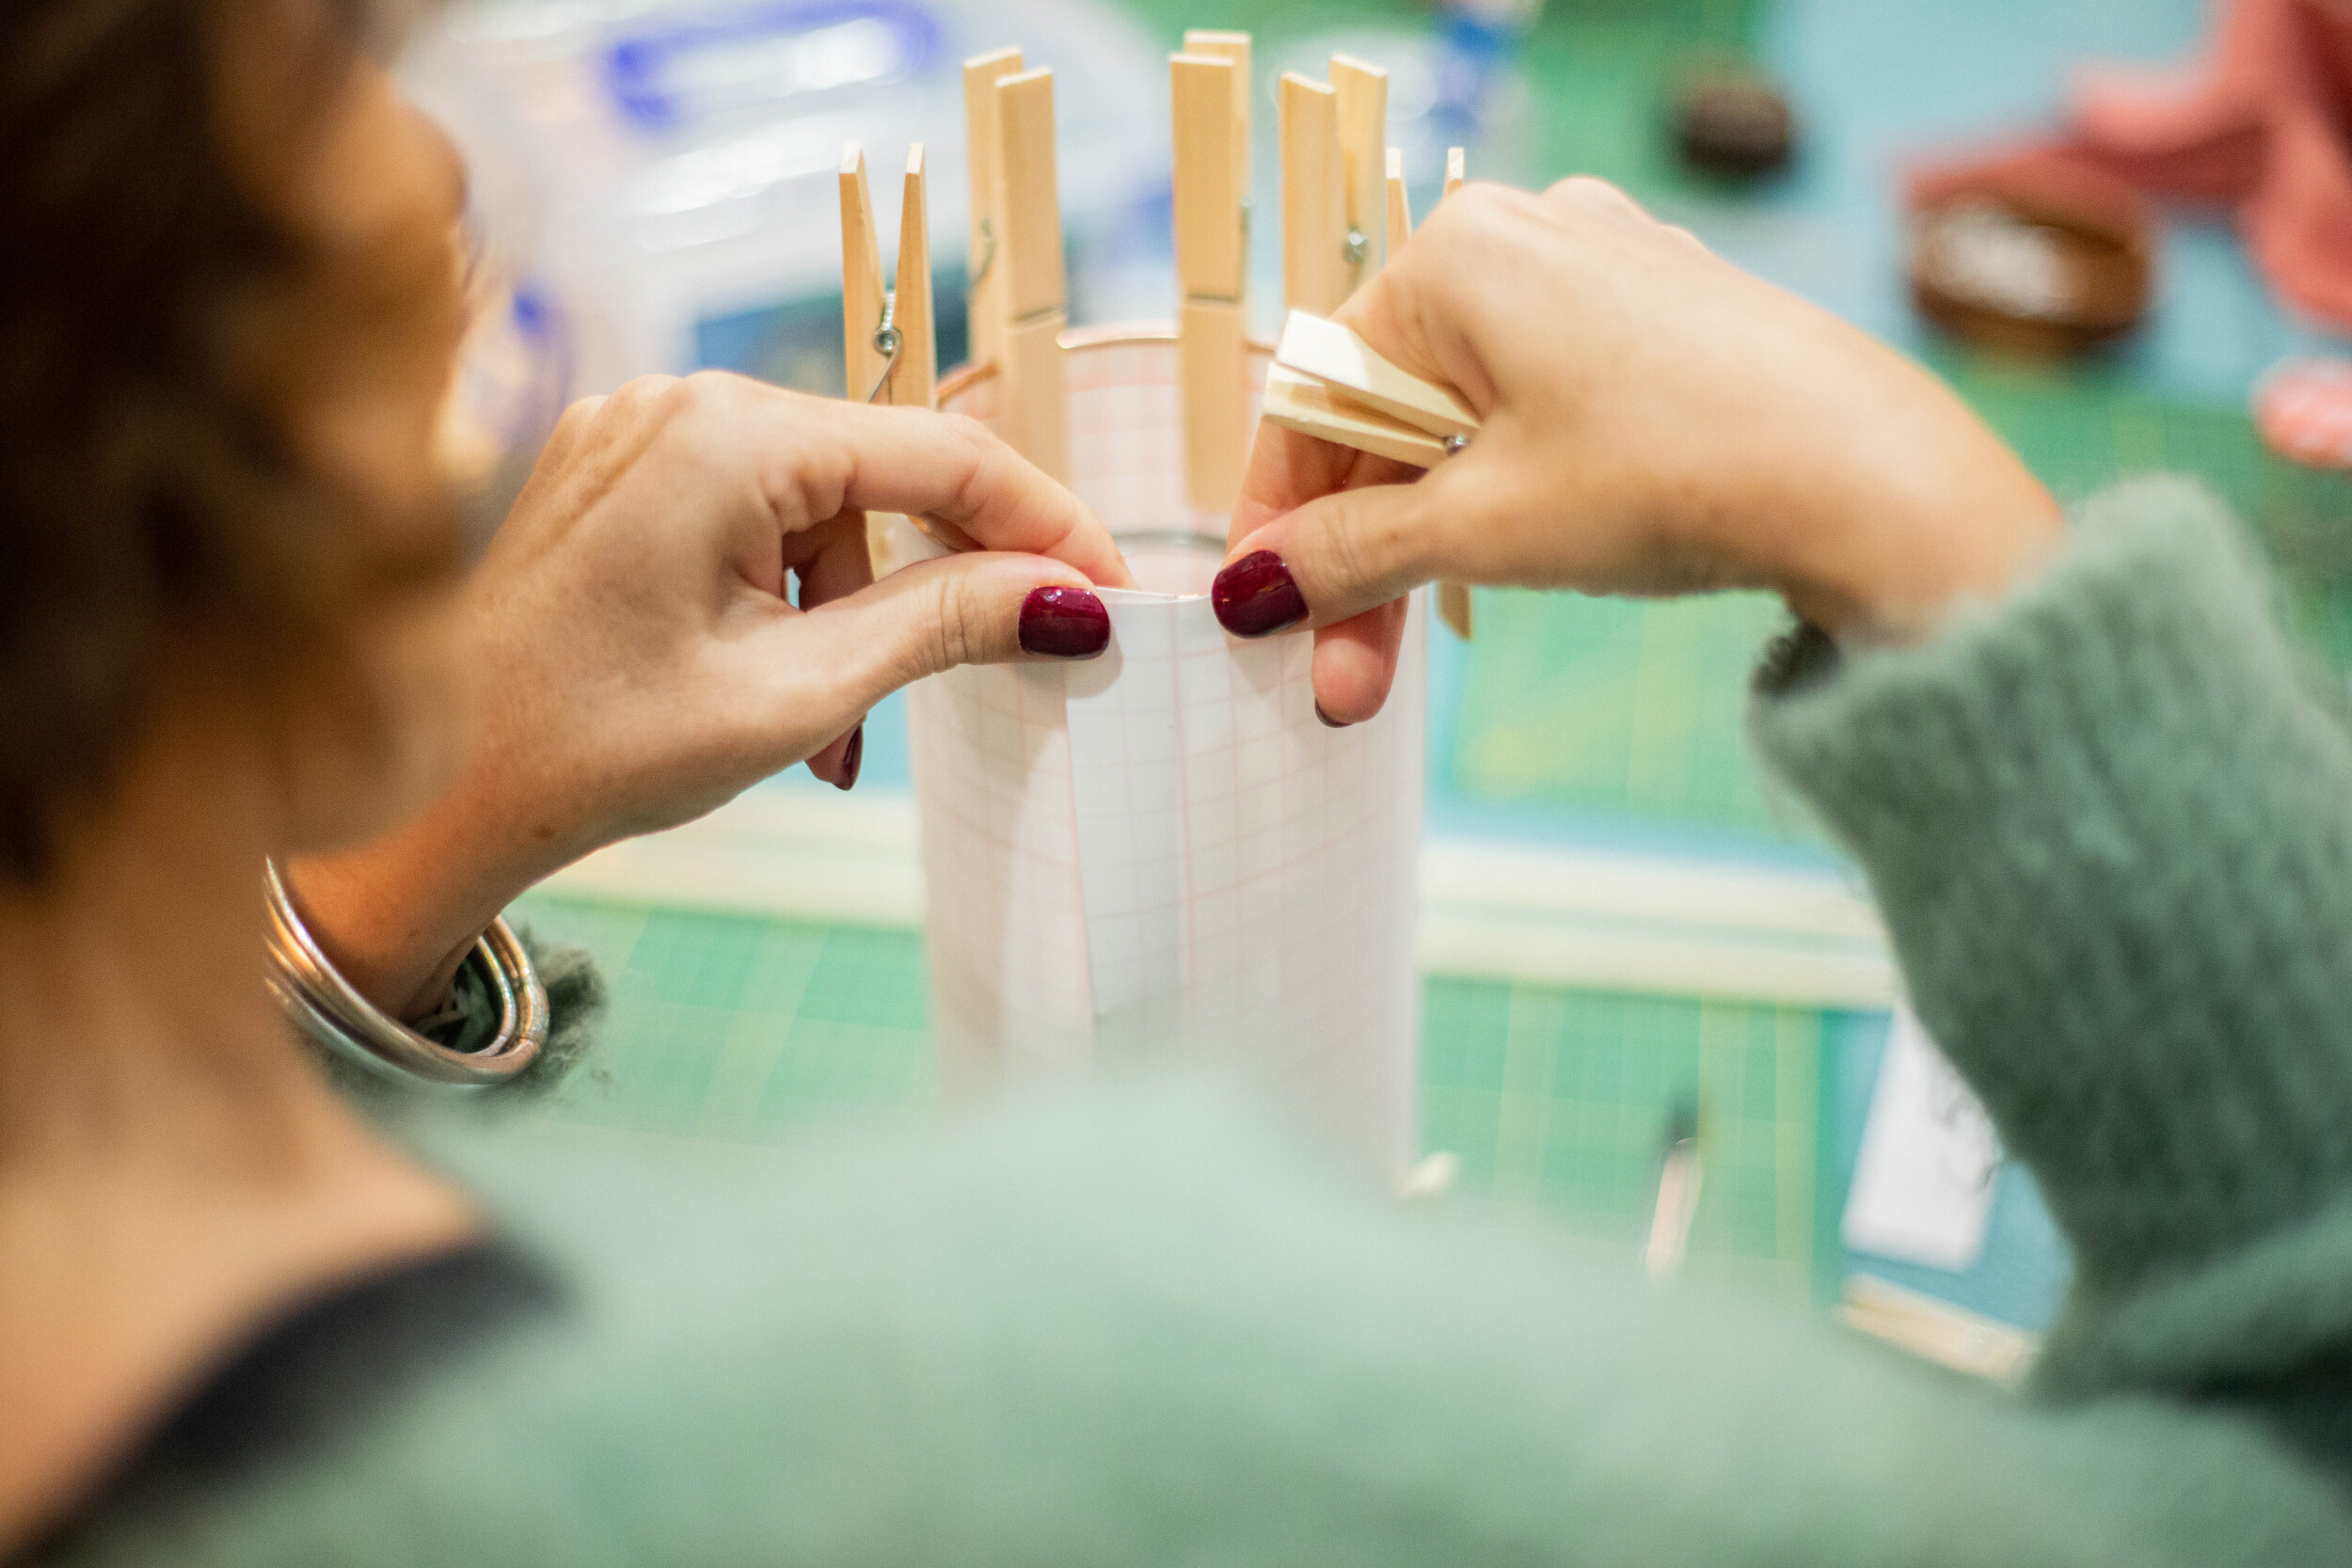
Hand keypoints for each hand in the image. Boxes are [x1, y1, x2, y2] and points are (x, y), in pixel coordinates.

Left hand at [289, 372, 1131, 1016]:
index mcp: (724, 434)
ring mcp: (636, 428)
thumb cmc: (594, 749)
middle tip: (1006, 661)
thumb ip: (945, 624)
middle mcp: (679, 401)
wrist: (428, 795)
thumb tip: (1071, 599)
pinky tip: (780, 684)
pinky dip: (791, 593)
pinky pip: (751, 511)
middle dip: (941, 576)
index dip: (1045, 523)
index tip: (1114, 590)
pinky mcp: (614, 471)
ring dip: (857, 606)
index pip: (941, 453)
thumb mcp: (796, 693)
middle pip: (880, 470)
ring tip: (836, 734)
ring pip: (819, 500)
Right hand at [1215, 177, 2062, 722]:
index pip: (1316, 395)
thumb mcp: (1482, 529)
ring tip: (1404, 660)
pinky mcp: (1665, 323)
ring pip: (1466, 419)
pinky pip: (1540, 411)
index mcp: (1455, 253)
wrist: (1875, 482)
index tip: (1257, 615)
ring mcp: (1605, 272)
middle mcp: (1526, 236)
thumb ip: (1348, 555)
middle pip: (1391, 415)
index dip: (1275, 521)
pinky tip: (1501, 576)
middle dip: (1360, 560)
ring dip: (1427, 544)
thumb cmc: (1673, 476)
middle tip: (1340, 679)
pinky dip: (1504, 497)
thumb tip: (1251, 591)